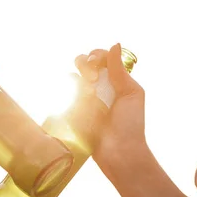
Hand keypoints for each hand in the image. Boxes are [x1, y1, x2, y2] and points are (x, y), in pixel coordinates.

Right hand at [74, 43, 147, 175]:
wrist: (118, 152)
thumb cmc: (130, 124)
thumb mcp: (130, 93)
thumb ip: (119, 71)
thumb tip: (114, 45)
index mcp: (116, 81)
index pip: (103, 57)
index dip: (99, 56)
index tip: (101, 66)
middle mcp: (100, 86)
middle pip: (86, 61)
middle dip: (87, 62)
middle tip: (94, 79)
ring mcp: (86, 97)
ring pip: (74, 73)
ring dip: (79, 73)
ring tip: (87, 89)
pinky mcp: (74, 109)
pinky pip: (66, 90)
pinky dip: (68, 85)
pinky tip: (75, 92)